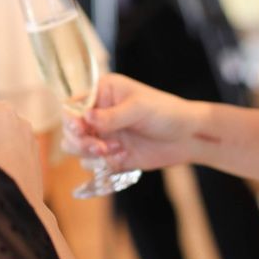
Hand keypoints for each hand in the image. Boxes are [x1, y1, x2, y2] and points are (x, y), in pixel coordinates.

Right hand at [62, 74, 200, 171]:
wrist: (187, 136)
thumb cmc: (166, 112)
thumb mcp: (139, 108)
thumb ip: (111, 116)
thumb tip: (85, 118)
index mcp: (101, 94)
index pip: (72, 105)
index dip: (71, 119)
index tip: (80, 130)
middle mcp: (98, 115)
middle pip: (70, 130)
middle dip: (81, 142)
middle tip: (99, 147)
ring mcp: (103, 136)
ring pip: (77, 149)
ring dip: (92, 154)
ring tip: (114, 150)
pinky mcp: (111, 155)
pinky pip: (94, 164)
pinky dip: (104, 165)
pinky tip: (125, 157)